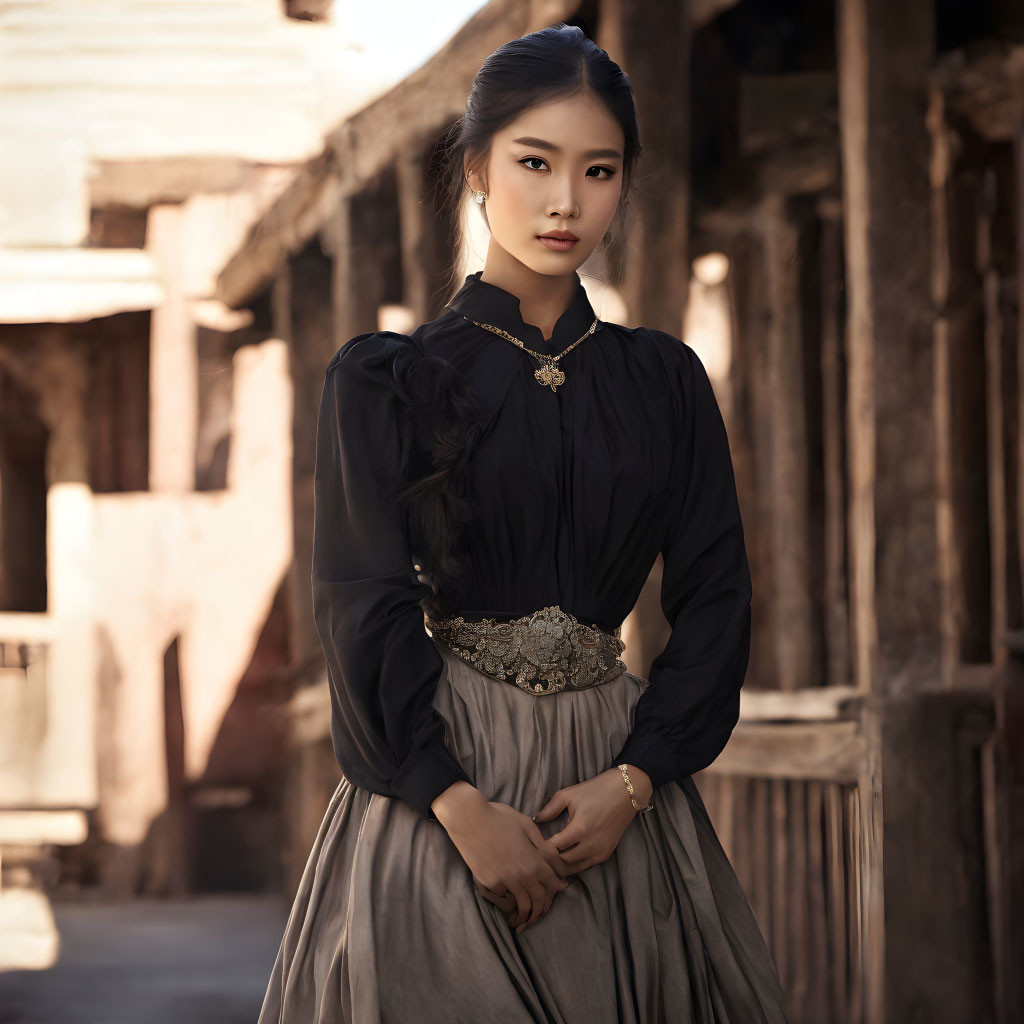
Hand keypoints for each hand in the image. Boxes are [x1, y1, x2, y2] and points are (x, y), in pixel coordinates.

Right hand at [433, 783, 570, 932]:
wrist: (469, 818)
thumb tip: (557, 859)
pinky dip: (507, 900)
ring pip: (521, 905)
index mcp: (533, 861)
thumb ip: (543, 845)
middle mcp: (521, 875)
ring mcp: (504, 881)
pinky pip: (503, 898)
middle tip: (542, 909)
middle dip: (542, 907)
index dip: (558, 887)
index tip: (560, 888)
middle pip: (538, 900)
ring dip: (526, 913)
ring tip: (525, 916)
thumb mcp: (527, 825)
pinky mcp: (488, 883)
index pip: (553, 882)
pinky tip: (508, 898)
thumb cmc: (499, 817)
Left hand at [533, 765, 651, 875]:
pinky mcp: (606, 854)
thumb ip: (550, 808)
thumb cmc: (596, 790)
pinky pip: (585, 866)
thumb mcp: (569, 794)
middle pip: (561, 861)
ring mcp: (600, 851)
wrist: (626, 792)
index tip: (532, 845)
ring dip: (561, 863)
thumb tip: (535, 820)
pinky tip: (566, 857)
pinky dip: (574, 864)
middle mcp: (590, 845)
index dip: (541, 848)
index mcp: (579, 829)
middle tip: (539, 852)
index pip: (553, 848)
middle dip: (549, 857)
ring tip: (550, 856)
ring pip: (573, 867)